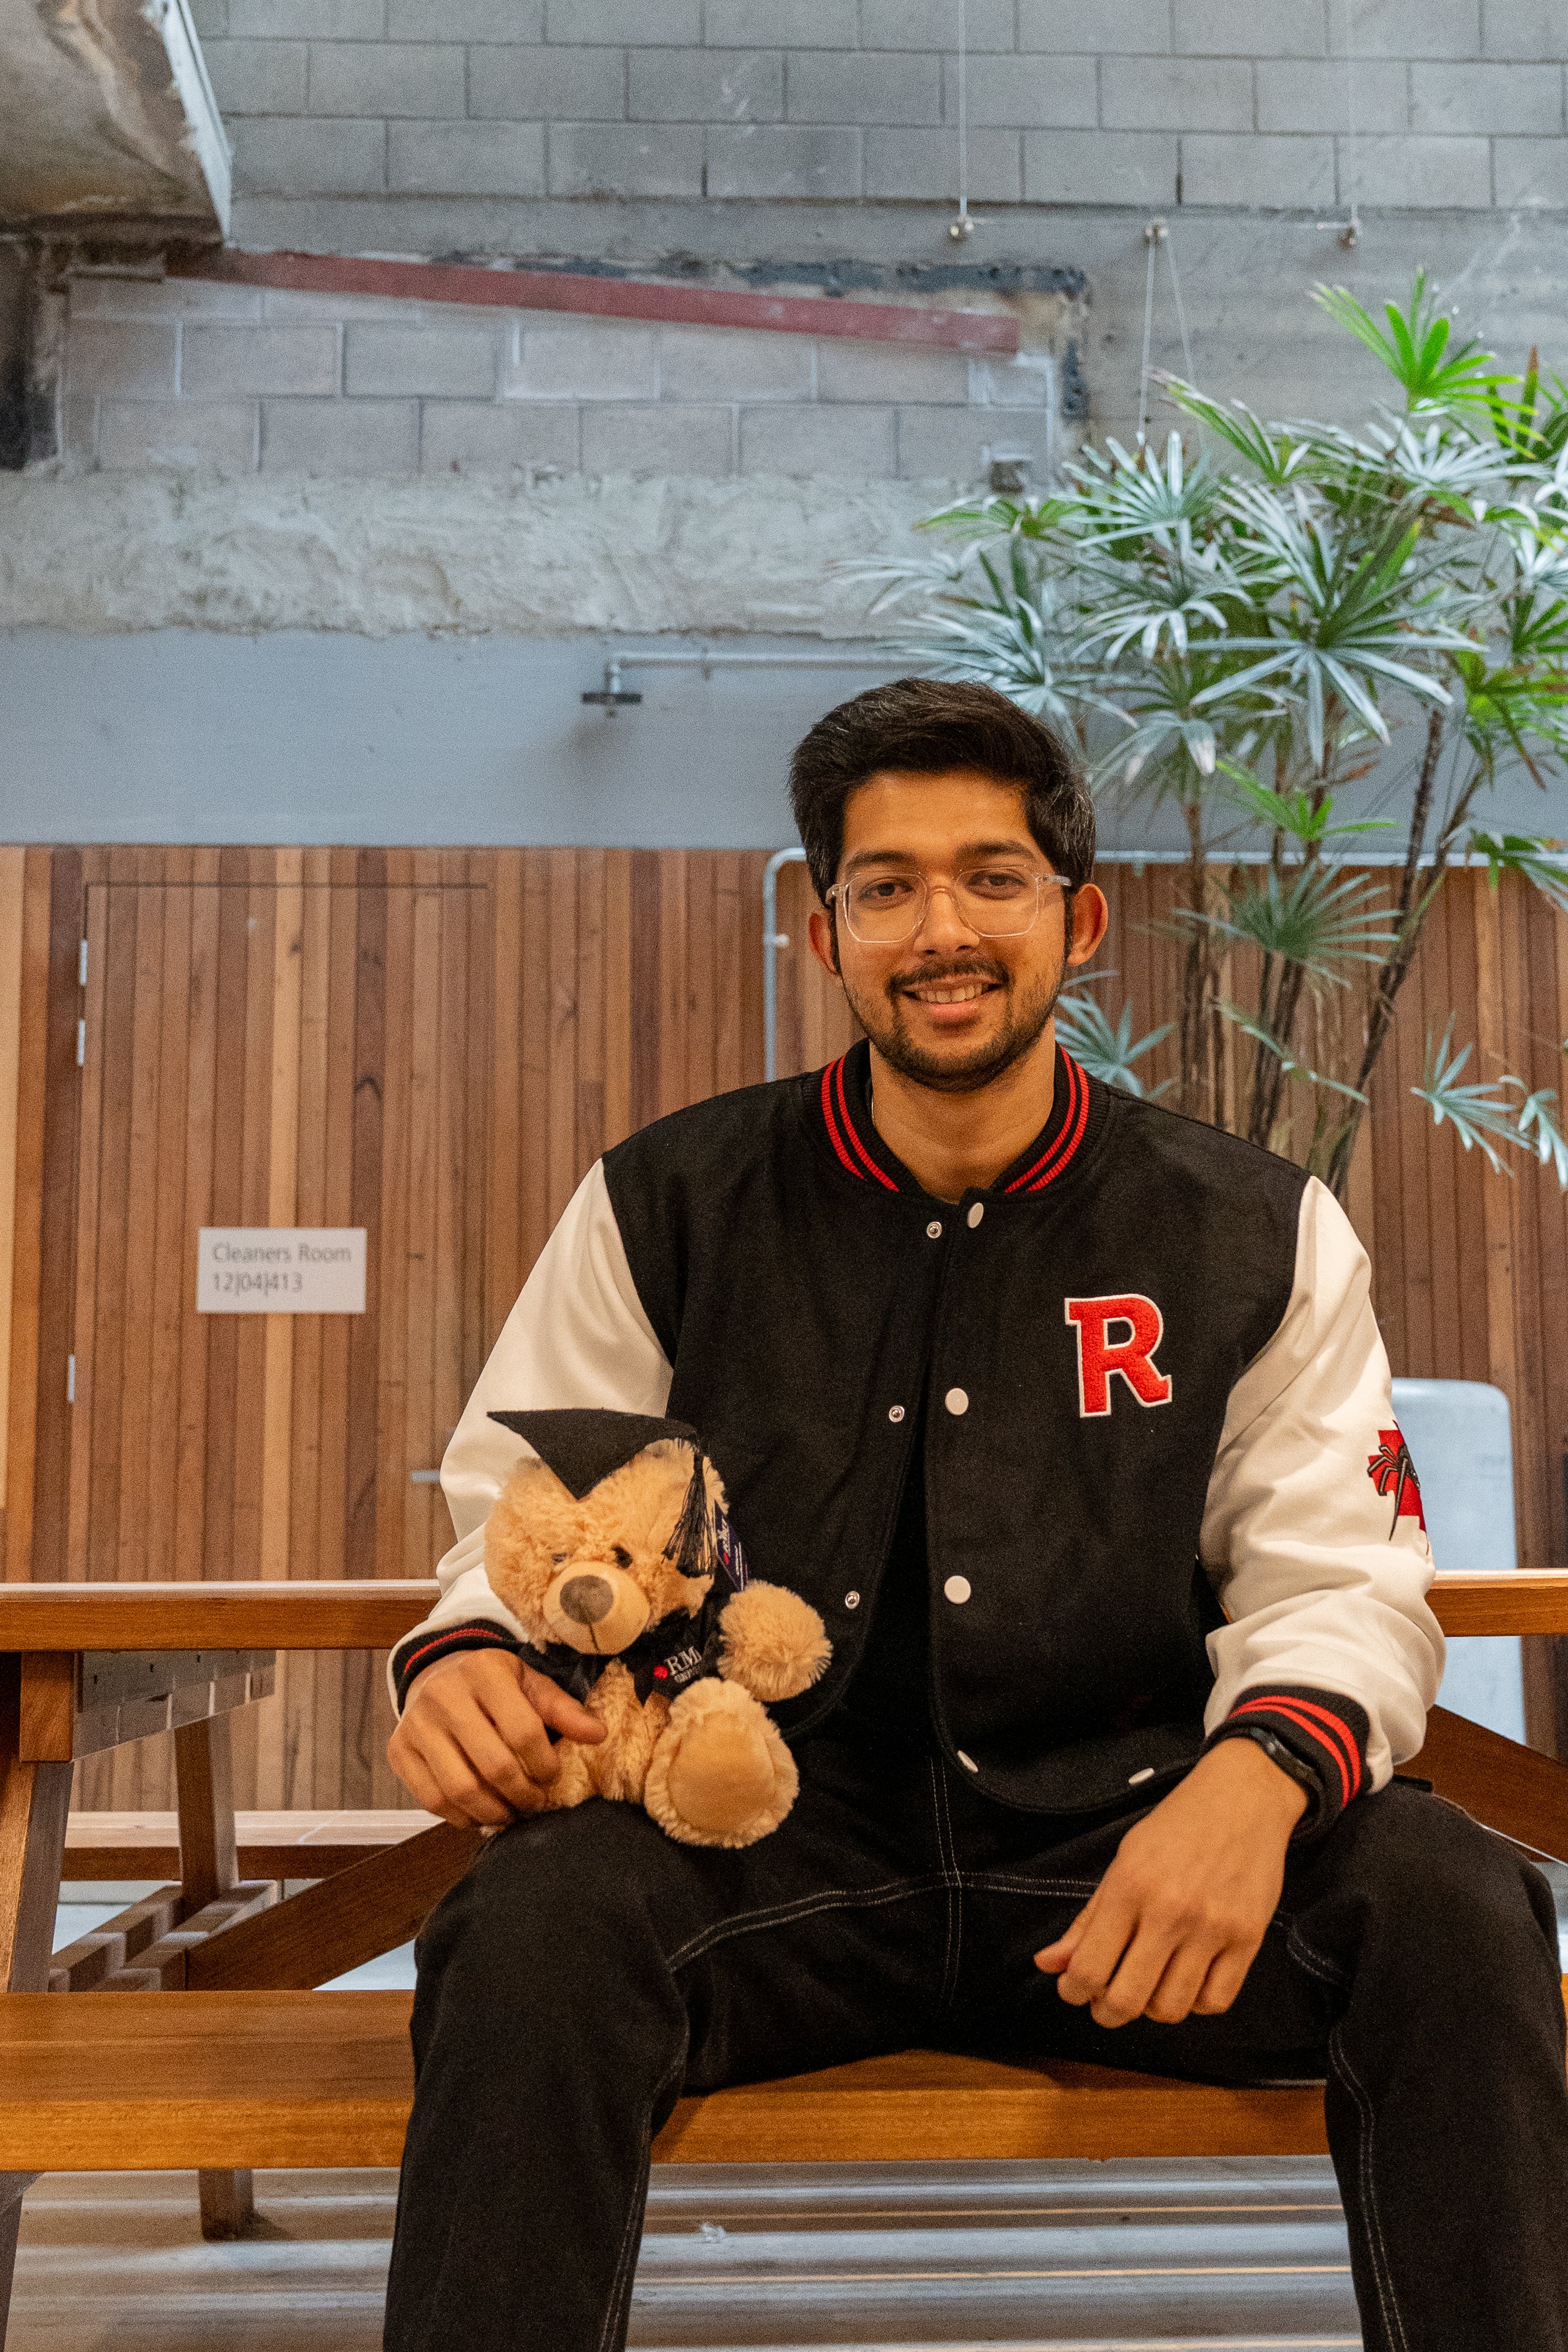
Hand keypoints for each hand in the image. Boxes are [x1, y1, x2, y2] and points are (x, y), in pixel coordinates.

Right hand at [386, 1649, 605, 1826]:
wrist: (437, 1676)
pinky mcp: (399, 1750)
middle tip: (536, 1803)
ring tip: (513, 1813)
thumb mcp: (529, 1683)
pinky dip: (461, 1817)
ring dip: (494, 1812)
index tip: (553, 1776)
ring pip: (461, 1789)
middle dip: (523, 1794)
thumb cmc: (493, 1684)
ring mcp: (416, 1724)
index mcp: (484, 1671)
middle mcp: (444, 1695)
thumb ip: (562, 1709)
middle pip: (493, 1765)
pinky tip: (482, 1813)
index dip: (545, 1764)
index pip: (523, 1730)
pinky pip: (432, 1800)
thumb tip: (598, 1735)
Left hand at [1034, 1739, 1307, 2028]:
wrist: (1242, 1798)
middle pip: (1127, 2000)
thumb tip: (1047, 1964)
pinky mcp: (1249, 1938)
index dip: (1073, 1991)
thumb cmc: (1176, 1828)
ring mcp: (1213, 1928)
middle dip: (1107, 2012)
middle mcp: (1170, 1911)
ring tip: (1147, 1988)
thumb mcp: (1123, 1860)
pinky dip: (1194, 2004)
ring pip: (1171, 2008)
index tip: (1074, 1990)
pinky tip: (1186, 1981)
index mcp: (1130, 1886)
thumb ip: (1087, 1918)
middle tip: (1105, 2004)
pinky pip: (1215, 2002)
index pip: (1089, 1967)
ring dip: (1151, 2010)